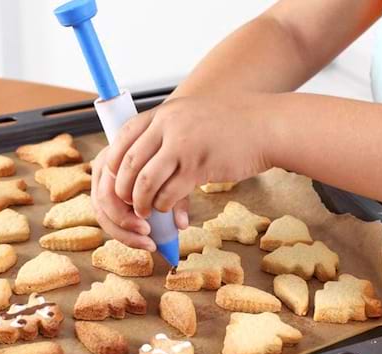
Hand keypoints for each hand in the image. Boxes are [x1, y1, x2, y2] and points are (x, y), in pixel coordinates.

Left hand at [92, 94, 272, 248]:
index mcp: (165, 113)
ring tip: (145, 212)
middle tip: (127, 203)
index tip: (115, 179)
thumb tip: (145, 163)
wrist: (266, 125)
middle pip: (128, 162)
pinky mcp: (199, 166)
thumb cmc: (232, 125)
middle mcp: (169, 126)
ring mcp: (183, 145)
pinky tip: (168, 210)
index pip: (124, 137)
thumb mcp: (193, 118)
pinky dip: (164, 206)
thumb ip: (169, 134)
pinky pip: (169, 193)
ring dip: (141, 202)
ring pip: (145, 181)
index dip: (114, 162)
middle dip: (123, 189)